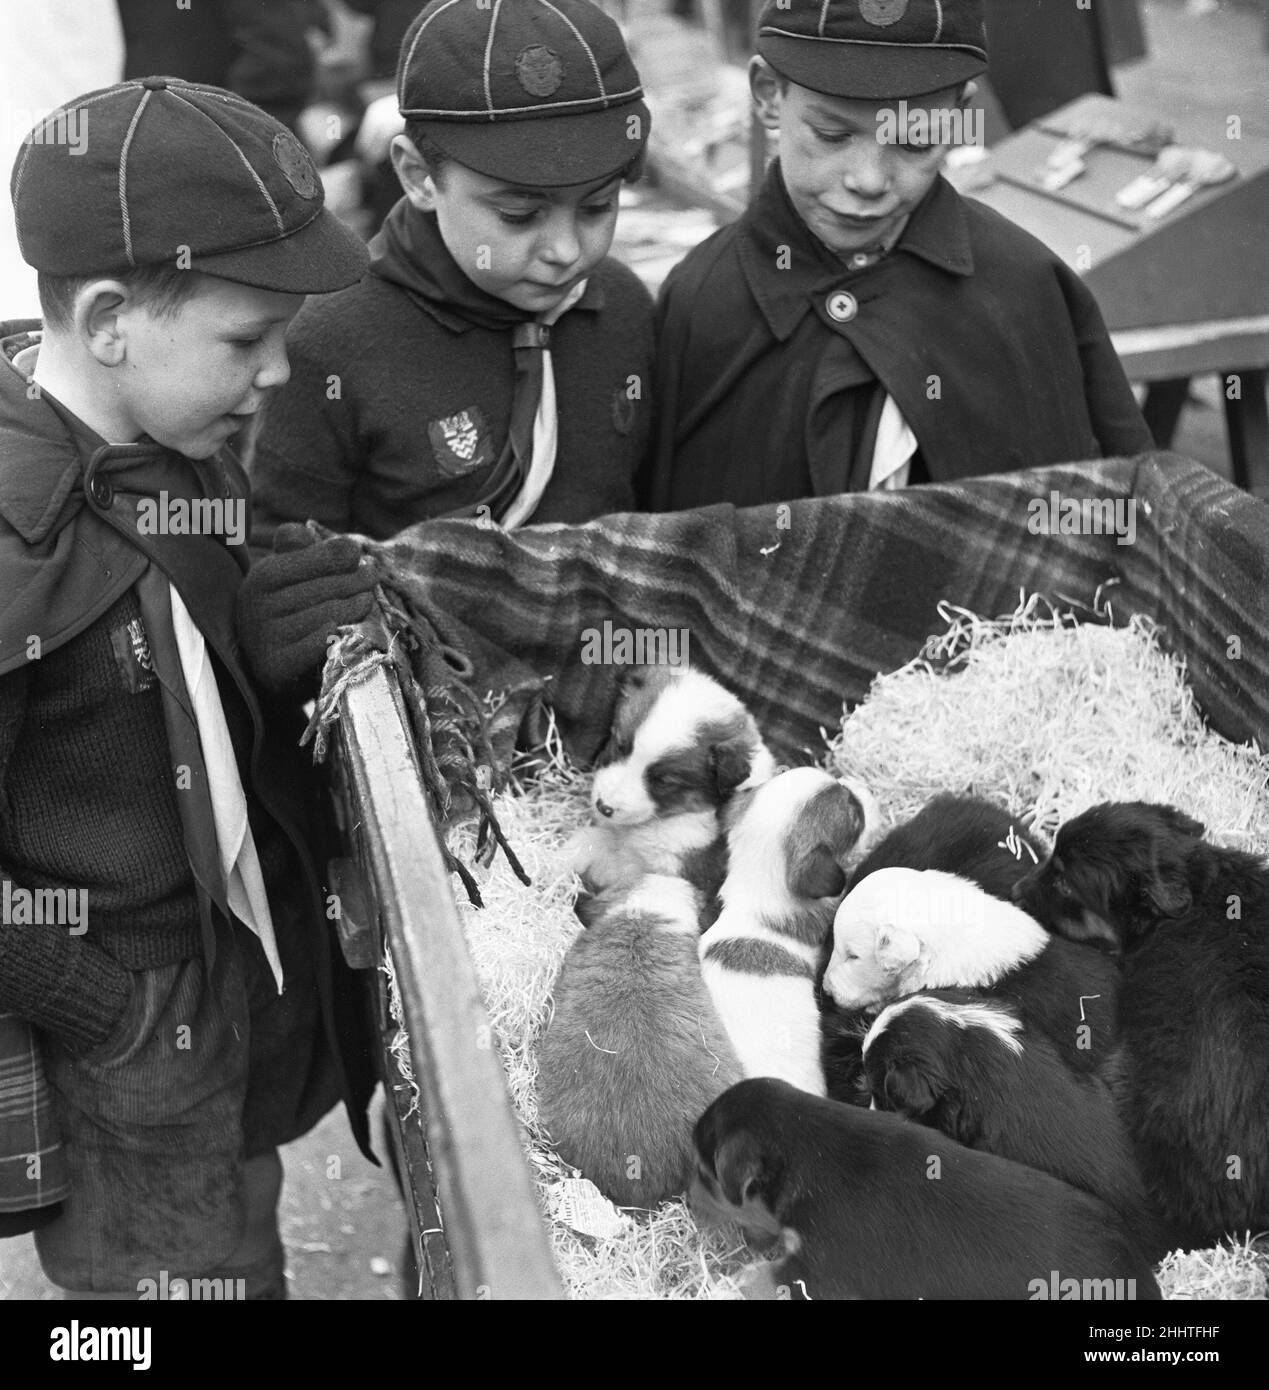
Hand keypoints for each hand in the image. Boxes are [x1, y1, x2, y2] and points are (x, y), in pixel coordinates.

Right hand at [236, 523, 376, 691]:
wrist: (266, 664)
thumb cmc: (287, 610)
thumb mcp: (289, 574)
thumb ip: (308, 550)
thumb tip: (348, 547)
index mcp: (263, 576)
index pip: (317, 559)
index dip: (344, 556)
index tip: (361, 558)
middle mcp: (258, 605)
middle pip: (327, 588)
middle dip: (357, 581)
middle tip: (373, 578)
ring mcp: (265, 637)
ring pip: (329, 615)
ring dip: (356, 607)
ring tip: (367, 601)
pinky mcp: (276, 666)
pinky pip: (318, 644)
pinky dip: (335, 635)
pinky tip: (345, 630)